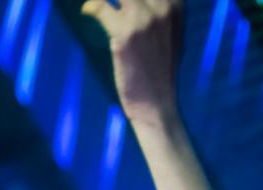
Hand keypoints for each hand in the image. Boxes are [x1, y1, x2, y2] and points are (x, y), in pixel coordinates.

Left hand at [81, 0, 182, 126]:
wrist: (157, 106)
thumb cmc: (160, 72)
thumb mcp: (172, 35)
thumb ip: (162, 11)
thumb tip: (145, 2)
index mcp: (175, 5)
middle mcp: (162, 7)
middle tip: (107, 1)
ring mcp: (143, 19)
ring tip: (98, 2)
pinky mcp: (125, 34)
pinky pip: (101, 6)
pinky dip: (91, 7)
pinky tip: (88, 11)